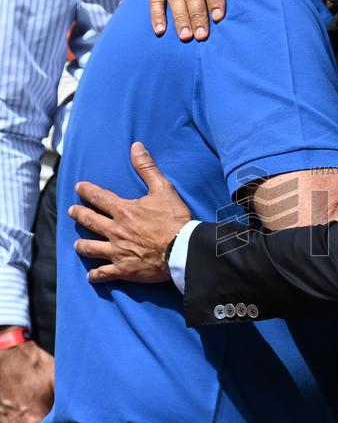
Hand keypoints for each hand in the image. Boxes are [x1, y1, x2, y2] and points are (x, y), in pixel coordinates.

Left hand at [69, 142, 192, 283]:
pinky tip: (91, 276)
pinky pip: (104, 273)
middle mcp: (115, 230)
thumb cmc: (174, 220)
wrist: (182, 250)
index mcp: (124, 211)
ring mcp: (117, 251)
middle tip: (71, 211)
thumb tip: (136, 146)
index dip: (87, 191)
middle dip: (78, 215)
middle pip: (90, 221)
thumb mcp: (163, 189)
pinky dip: (96, 275)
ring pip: (92, 248)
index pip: (99, 197)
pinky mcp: (124, 269)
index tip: (78, 187)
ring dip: (82, 246)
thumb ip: (147, 168)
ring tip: (77, 244)